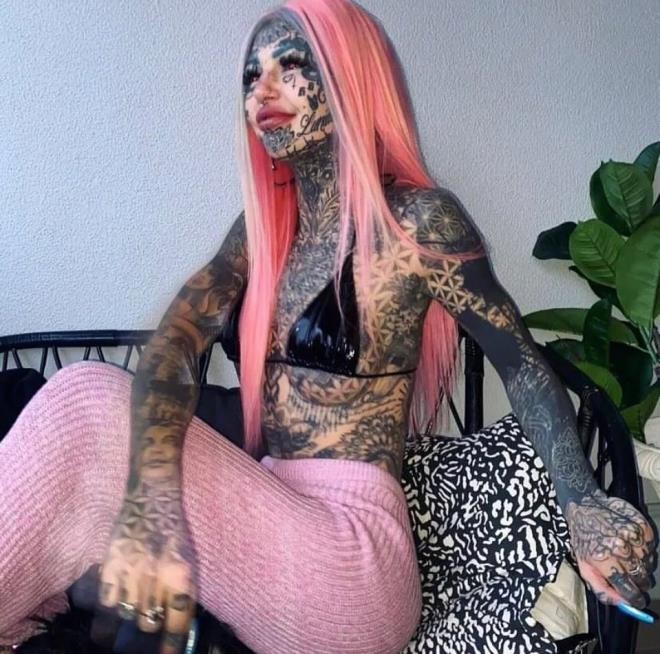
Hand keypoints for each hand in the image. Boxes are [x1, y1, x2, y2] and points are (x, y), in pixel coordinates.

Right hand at [95, 483, 197, 653]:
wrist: (153, 496)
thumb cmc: (174, 529)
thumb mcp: (187, 558)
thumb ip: (180, 590)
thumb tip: (174, 626)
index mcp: (181, 574)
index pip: (177, 622)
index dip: (171, 646)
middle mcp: (156, 576)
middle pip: (149, 624)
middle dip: (149, 629)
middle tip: (146, 628)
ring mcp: (131, 572)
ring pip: (127, 618)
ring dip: (129, 623)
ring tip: (130, 621)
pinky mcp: (111, 566)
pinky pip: (105, 605)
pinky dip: (107, 617)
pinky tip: (110, 618)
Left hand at [566, 489, 656, 608]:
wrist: (584, 504)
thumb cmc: (583, 536)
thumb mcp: (583, 564)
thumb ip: (601, 588)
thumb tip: (621, 603)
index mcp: (602, 559)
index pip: (629, 589)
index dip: (635, 598)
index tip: (637, 600)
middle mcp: (619, 548)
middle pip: (642, 578)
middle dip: (639, 582)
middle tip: (631, 576)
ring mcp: (632, 535)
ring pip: (649, 563)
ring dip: (642, 565)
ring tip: (628, 556)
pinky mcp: (640, 525)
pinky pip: (651, 546)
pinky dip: (645, 549)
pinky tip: (632, 545)